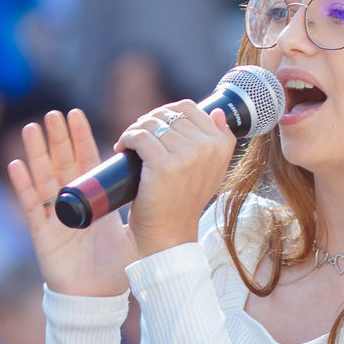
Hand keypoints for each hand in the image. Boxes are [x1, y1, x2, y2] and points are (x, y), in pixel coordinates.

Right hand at [8, 110, 139, 296]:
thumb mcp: (133, 228)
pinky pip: (30, 206)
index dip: (80, 139)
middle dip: (59, 138)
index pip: (84, 162)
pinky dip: (22, 186)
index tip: (77, 115)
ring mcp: (54, 216)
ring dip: (37, 153)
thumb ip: (144, 207)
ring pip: (43, 178)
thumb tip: (170, 181)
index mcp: (92, 200)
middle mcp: (71, 203)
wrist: (99, 297)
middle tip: (57, 113)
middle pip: (62, 163)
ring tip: (34, 128)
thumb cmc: (116, 267)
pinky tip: (16, 165)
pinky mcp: (42, 233)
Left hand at [116, 101, 236, 261]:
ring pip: (152, 123)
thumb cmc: (184, 203)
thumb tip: (215, 112)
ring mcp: (187, 156)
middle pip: (168, 114)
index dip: (166, 113)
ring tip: (129, 145)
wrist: (170, 235)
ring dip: (135, 130)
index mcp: (221, 146)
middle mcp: (208, 148)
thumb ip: (218, 142)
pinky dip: (126, 139)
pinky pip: (139, 136)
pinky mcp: (164, 165)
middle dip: (148, 122)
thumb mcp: (211, 172)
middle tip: (138, 138)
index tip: (155, 128)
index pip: (189, 108)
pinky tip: (122, 148)